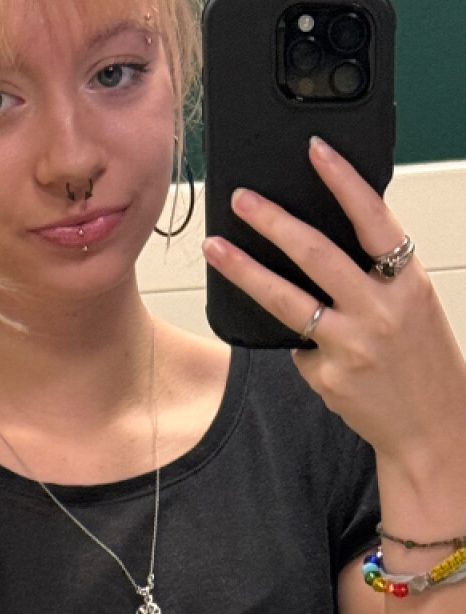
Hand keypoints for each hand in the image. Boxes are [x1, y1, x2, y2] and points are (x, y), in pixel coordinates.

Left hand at [202, 137, 465, 471]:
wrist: (435, 426)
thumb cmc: (423, 362)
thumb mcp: (411, 307)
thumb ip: (374, 278)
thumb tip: (315, 258)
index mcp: (407, 283)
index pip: (373, 220)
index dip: (343, 181)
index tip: (315, 151)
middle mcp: (380, 309)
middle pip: (316, 253)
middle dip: (273, 221)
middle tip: (242, 199)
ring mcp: (351, 344)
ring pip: (287, 299)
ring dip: (245, 270)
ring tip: (216, 249)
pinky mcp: (326, 375)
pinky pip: (296, 348)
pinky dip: (296, 344)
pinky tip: (315, 355)